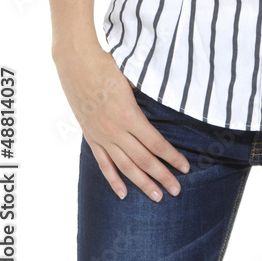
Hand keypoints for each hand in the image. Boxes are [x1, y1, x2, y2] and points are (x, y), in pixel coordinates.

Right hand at [54, 43, 189, 201]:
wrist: (76, 63)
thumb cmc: (107, 65)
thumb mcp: (132, 77)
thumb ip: (147, 92)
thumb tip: (166, 96)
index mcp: (129, 115)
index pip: (156, 143)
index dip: (172, 157)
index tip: (185, 168)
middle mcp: (116, 130)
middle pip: (144, 160)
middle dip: (162, 176)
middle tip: (177, 190)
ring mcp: (102, 135)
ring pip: (125, 166)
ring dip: (142, 183)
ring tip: (157, 196)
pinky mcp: (90, 136)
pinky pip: (103, 163)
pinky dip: (113, 179)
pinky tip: (122, 193)